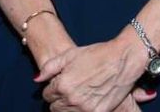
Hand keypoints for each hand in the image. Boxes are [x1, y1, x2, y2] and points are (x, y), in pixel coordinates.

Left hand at [36, 38, 151, 111]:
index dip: (52, 87)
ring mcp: (85, 108)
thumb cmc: (96, 54)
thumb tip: (37, 79)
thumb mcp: (69, 55)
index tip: (60, 82)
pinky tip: (88, 97)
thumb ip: (50, 67)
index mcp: (62, 85)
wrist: (122, 59)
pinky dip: (81, 109)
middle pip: (55, 107)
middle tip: (69, 87)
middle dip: (58, 98)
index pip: (47, 95)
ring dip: (69, 105)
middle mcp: (72, 99)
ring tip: (78, 91)